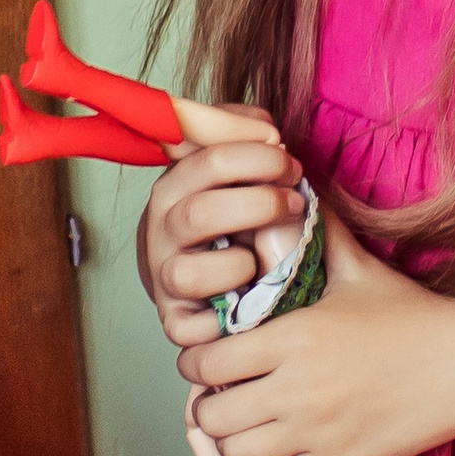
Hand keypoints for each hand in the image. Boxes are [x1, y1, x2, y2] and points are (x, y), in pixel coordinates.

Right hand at [138, 122, 301, 346]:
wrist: (199, 269)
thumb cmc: (227, 210)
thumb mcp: (231, 164)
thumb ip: (241, 133)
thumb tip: (266, 127)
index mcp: (172, 186)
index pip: (205, 159)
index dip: (254, 157)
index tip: (287, 160)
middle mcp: (160, 231)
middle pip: (200, 214)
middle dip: (258, 206)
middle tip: (294, 203)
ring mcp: (165, 278)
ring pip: (188, 274)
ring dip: (239, 266)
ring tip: (267, 261)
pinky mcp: (176, 321)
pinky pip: (191, 328)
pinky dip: (223, 321)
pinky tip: (247, 302)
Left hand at [178, 220, 454, 455]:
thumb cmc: (412, 315)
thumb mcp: (357, 268)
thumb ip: (317, 235)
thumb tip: (294, 193)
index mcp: (292, 337)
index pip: (208, 363)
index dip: (196, 362)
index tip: (205, 356)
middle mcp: (297, 390)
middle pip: (215, 415)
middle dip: (208, 404)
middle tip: (220, 392)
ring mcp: (318, 433)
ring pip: (239, 454)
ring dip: (233, 439)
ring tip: (244, 421)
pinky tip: (276, 446)